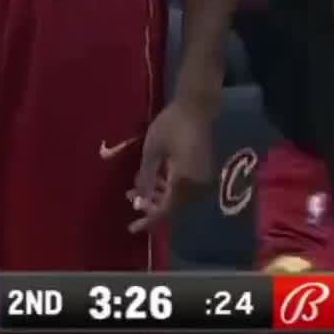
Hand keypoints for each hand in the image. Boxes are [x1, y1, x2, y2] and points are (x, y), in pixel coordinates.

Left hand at [126, 96, 216, 232]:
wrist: (197, 105)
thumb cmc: (171, 124)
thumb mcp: (152, 152)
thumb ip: (146, 180)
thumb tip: (139, 203)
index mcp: (185, 181)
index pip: (166, 210)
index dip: (148, 219)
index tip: (132, 228)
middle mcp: (198, 185)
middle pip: (173, 206)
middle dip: (151, 205)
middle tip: (130, 199)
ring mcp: (203, 178)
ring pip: (178, 197)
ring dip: (159, 195)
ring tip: (137, 187)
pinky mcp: (203, 170)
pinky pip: (184, 187)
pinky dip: (169, 187)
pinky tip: (155, 178)